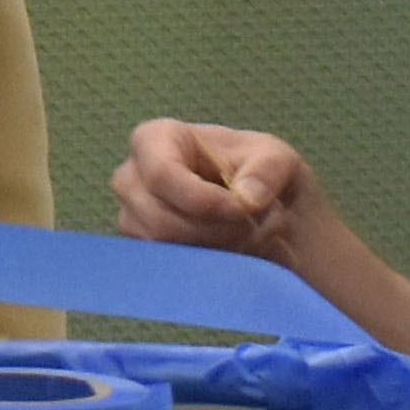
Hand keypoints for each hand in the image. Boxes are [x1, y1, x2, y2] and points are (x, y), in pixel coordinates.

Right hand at [113, 116, 329, 258]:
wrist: (260, 208)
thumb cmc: (259, 173)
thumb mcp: (278, 159)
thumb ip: (268, 171)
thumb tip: (246, 199)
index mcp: (156, 139)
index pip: (161, 173)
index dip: (203, 200)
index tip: (243, 211)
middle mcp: (131, 178)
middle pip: (161, 219)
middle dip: (217, 231)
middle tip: (256, 227)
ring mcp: (132, 219)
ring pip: (166, 250)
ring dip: (218, 250)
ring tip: (249, 236)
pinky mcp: (143, 252)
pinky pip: (168, 270)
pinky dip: (207, 267)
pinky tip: (231, 252)